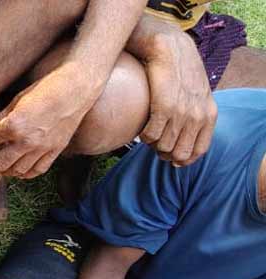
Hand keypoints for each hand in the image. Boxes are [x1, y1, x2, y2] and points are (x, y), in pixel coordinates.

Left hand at [0, 67, 92, 178]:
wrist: (75, 89)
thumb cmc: (45, 89)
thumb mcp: (17, 100)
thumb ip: (3, 117)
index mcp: (13, 125)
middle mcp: (26, 141)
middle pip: (0, 163)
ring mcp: (41, 148)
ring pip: (18, 171)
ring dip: (7, 172)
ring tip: (1, 170)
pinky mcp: (55, 151)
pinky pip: (37, 170)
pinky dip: (26, 174)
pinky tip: (20, 172)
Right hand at [139, 32, 216, 166]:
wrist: (169, 46)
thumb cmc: (180, 69)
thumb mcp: (198, 93)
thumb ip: (196, 114)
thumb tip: (181, 136)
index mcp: (209, 114)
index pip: (199, 150)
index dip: (182, 159)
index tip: (170, 158)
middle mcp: (198, 115)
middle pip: (179, 153)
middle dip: (165, 153)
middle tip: (155, 142)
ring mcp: (182, 112)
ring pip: (163, 146)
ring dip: (152, 144)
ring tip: (148, 132)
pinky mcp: (163, 107)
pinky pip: (150, 135)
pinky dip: (143, 136)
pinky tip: (142, 127)